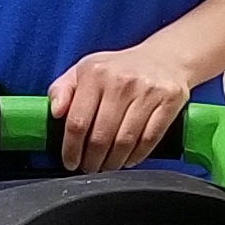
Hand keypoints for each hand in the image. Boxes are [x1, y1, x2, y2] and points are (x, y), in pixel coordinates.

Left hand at [50, 42, 191, 172]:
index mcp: (95, 73)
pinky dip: (136, 156)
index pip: (77, 122)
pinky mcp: (169, 101)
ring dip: (112, 163)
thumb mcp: (85, 70)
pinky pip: (149, 139)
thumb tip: (55, 111)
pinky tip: (127, 160)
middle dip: (91, 161)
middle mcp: (121, 81)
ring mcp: (147, 91)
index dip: (71, 149)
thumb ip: (62, 89)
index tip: (70, 162)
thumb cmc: (119, 69)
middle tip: (89, 168)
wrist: (165, 57)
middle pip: (100, 136)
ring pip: (124, 142)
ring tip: (106, 167)